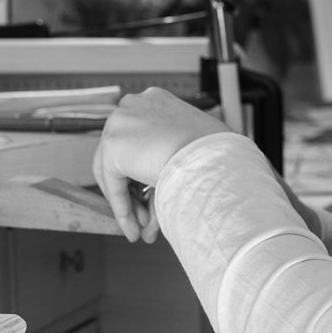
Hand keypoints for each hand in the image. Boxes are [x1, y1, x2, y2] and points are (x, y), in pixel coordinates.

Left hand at [89, 87, 230, 243]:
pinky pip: (113, 183)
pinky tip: (133, 229)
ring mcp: (120, 122)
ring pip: (114, 172)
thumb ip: (172, 162)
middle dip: (135, 193)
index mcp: (155, 102)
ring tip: (142, 230)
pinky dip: (122, 208)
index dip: (142, 174)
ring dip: (129, 204)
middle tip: (146, 219)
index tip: (151, 197)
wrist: (213, 158)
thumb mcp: (194, 150)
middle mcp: (133, 106)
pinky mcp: (112, 145)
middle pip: (123, 157)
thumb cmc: (219, 155)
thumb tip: (162, 191)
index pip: (139, 141)